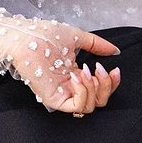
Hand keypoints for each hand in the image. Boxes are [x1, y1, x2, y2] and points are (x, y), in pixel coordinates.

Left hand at [5, 19, 120, 114]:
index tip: (115, 69)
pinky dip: (83, 93)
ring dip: (94, 88)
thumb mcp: (78, 38)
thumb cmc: (44, 35)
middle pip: (99, 101)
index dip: (111, 82)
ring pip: (90, 107)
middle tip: (99, 69)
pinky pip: (76, 106)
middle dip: (107, 86)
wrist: (26, 37)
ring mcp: (62, 95)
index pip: (100, 89)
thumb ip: (97, 45)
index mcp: (76, 75)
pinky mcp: (54, 99)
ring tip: (86, 70)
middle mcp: (70, 88)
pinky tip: (77, 76)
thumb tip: (115, 50)